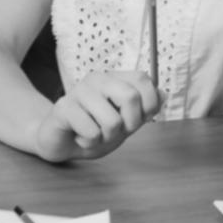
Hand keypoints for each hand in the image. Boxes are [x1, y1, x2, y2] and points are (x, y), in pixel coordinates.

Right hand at [32, 70, 161, 161]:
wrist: (60, 142)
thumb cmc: (94, 130)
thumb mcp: (125, 122)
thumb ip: (144, 109)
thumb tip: (163, 93)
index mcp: (113, 79)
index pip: (144, 80)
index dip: (148, 106)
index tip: (134, 120)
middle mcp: (97, 79)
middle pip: (131, 97)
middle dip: (129, 124)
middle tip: (114, 130)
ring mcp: (79, 91)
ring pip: (112, 121)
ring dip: (106, 137)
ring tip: (94, 134)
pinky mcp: (63, 108)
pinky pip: (91, 132)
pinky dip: (89, 142)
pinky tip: (80, 136)